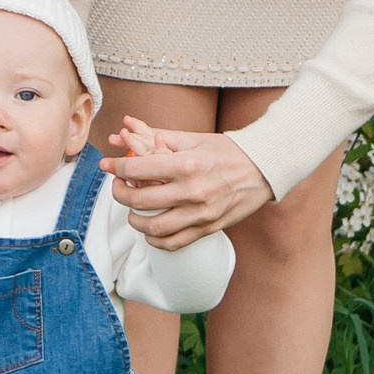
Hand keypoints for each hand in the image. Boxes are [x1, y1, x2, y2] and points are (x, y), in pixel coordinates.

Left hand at [104, 117, 272, 243]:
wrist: (264, 169)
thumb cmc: (229, 151)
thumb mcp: (196, 139)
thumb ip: (162, 139)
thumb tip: (130, 131)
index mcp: (187, 164)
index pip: (138, 169)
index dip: (117, 168)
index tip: (109, 167)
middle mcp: (193, 191)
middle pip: (140, 200)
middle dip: (120, 194)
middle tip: (118, 187)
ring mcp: (201, 213)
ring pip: (154, 228)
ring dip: (135, 221)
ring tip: (133, 211)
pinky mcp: (209, 228)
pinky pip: (174, 242)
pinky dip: (156, 240)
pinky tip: (151, 230)